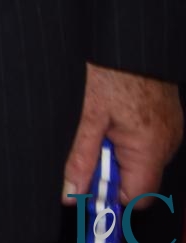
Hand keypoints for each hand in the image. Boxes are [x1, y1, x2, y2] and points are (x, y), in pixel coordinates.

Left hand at [62, 63, 183, 202]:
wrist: (130, 43)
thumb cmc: (112, 72)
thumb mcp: (88, 117)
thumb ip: (80, 158)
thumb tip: (71, 193)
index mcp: (150, 149)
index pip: (136, 199)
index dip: (110, 197)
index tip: (87, 187)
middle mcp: (167, 146)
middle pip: (137, 181)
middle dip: (109, 171)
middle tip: (90, 145)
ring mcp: (171, 133)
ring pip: (141, 161)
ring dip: (116, 152)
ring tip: (101, 124)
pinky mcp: (168, 121)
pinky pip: (148, 144)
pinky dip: (128, 139)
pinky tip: (113, 117)